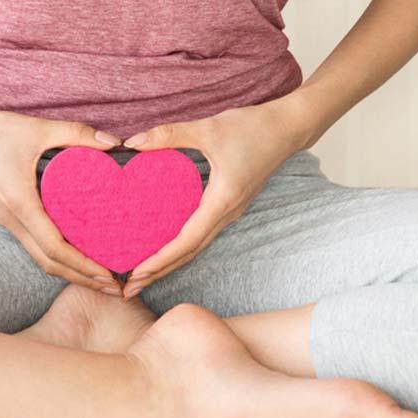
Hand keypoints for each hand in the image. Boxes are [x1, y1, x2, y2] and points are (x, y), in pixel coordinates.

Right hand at [0, 104, 124, 292]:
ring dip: (68, 270)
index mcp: (20, 203)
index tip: (108, 275)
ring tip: (97, 275)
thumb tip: (112, 143)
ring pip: (39, 256)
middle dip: (82, 278)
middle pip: (49, 263)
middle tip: (113, 287)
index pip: (55, 247)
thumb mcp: (38, 128)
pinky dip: (54, 255)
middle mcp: (11, 219)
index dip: (84, 265)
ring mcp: (5, 219)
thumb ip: (76, 133)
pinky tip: (73, 251)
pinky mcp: (4, 215)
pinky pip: (31, 244)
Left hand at [120, 94, 310, 298]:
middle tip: (128, 289)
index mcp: (222, 202)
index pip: (186, 242)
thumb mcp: (208, 128)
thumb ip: (169, 135)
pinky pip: (202, 233)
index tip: (135, 274)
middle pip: (189, 253)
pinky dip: (181, 245)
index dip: (159, 260)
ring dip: (170, 262)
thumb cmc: (252, 127)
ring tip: (142, 273)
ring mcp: (230, 211)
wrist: (288, 127)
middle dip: (159, 272)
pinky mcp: (229, 204)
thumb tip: (132, 143)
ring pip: (196, 246)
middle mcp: (227, 213)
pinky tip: (164, 245)